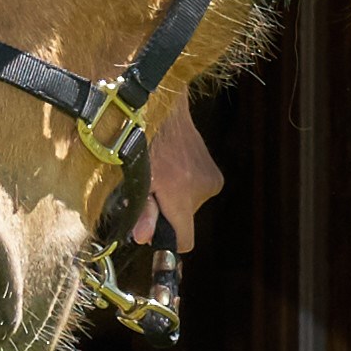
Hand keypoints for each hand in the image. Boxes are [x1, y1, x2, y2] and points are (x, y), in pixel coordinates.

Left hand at [143, 84, 227, 249]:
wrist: (164, 109)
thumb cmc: (143, 141)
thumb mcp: (135, 177)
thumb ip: (142, 210)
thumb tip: (144, 238)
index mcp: (181, 192)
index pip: (185, 241)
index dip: (169, 241)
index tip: (155, 231)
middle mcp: (202, 188)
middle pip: (185, 222)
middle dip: (169, 212)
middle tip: (153, 190)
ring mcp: (212, 179)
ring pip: (191, 207)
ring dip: (177, 198)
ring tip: (163, 175)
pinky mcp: (215, 173)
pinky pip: (197, 193)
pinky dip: (185, 187)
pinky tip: (174, 168)